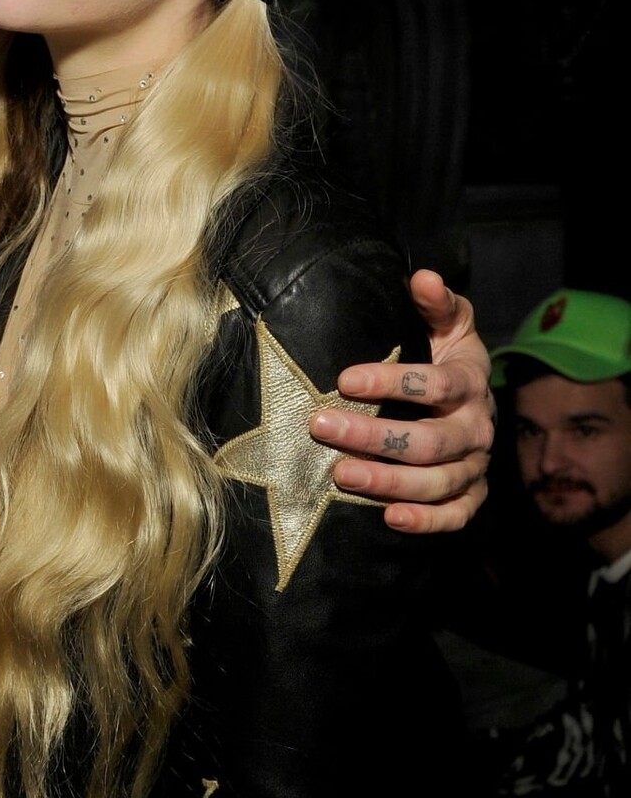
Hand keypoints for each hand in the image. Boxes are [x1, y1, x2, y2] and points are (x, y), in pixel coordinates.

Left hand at [308, 270, 494, 532]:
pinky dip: (427, 521)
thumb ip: (435, 303)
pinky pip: (456, 515)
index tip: (344, 379)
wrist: (470, 398)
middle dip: (373, 436)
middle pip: (430, 440)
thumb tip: (422, 277)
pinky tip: (390, 518)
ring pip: (437, 481)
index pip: (435, 385)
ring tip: (340, 474)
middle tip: (321, 426)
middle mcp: (477, 427)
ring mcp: (474, 464)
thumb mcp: (446, 323)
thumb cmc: (443, 354)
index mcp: (470, 381)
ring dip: (389, 481)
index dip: (392, 382)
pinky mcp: (470, 495)